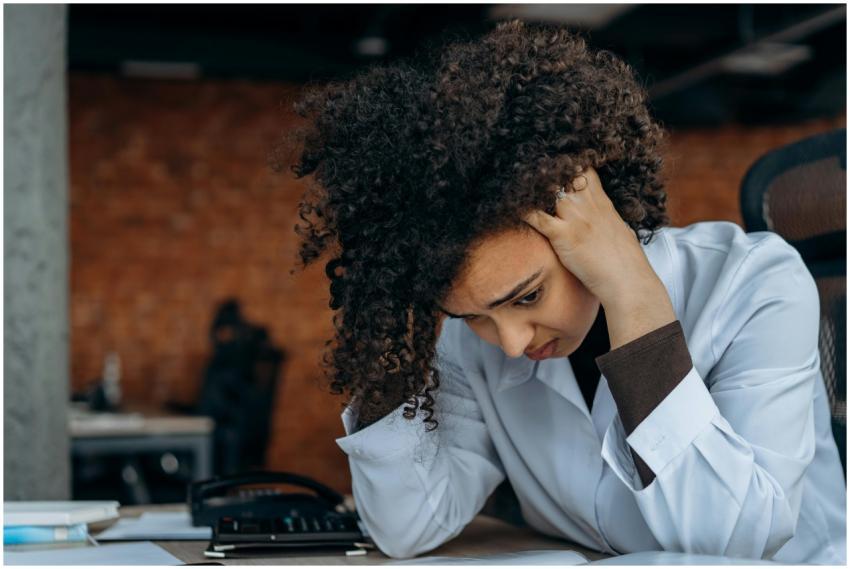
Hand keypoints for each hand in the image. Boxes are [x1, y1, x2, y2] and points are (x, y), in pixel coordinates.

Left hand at [524, 167, 675, 347]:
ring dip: (530, 189)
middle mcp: (587, 204)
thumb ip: (606, 218)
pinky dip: (522, 212)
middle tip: (527, 170)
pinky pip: (537, 217)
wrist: (627, 280)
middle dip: (546, 172)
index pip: (583, 170)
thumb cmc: (625, 261)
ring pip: (547, 190)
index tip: (554, 166)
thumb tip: (603, 218)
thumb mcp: (619, 229)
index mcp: (601, 202)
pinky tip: (510, 208)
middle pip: (563, 173)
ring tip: (515, 184)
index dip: (568, 165)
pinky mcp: (563, 235)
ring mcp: (574, 218)